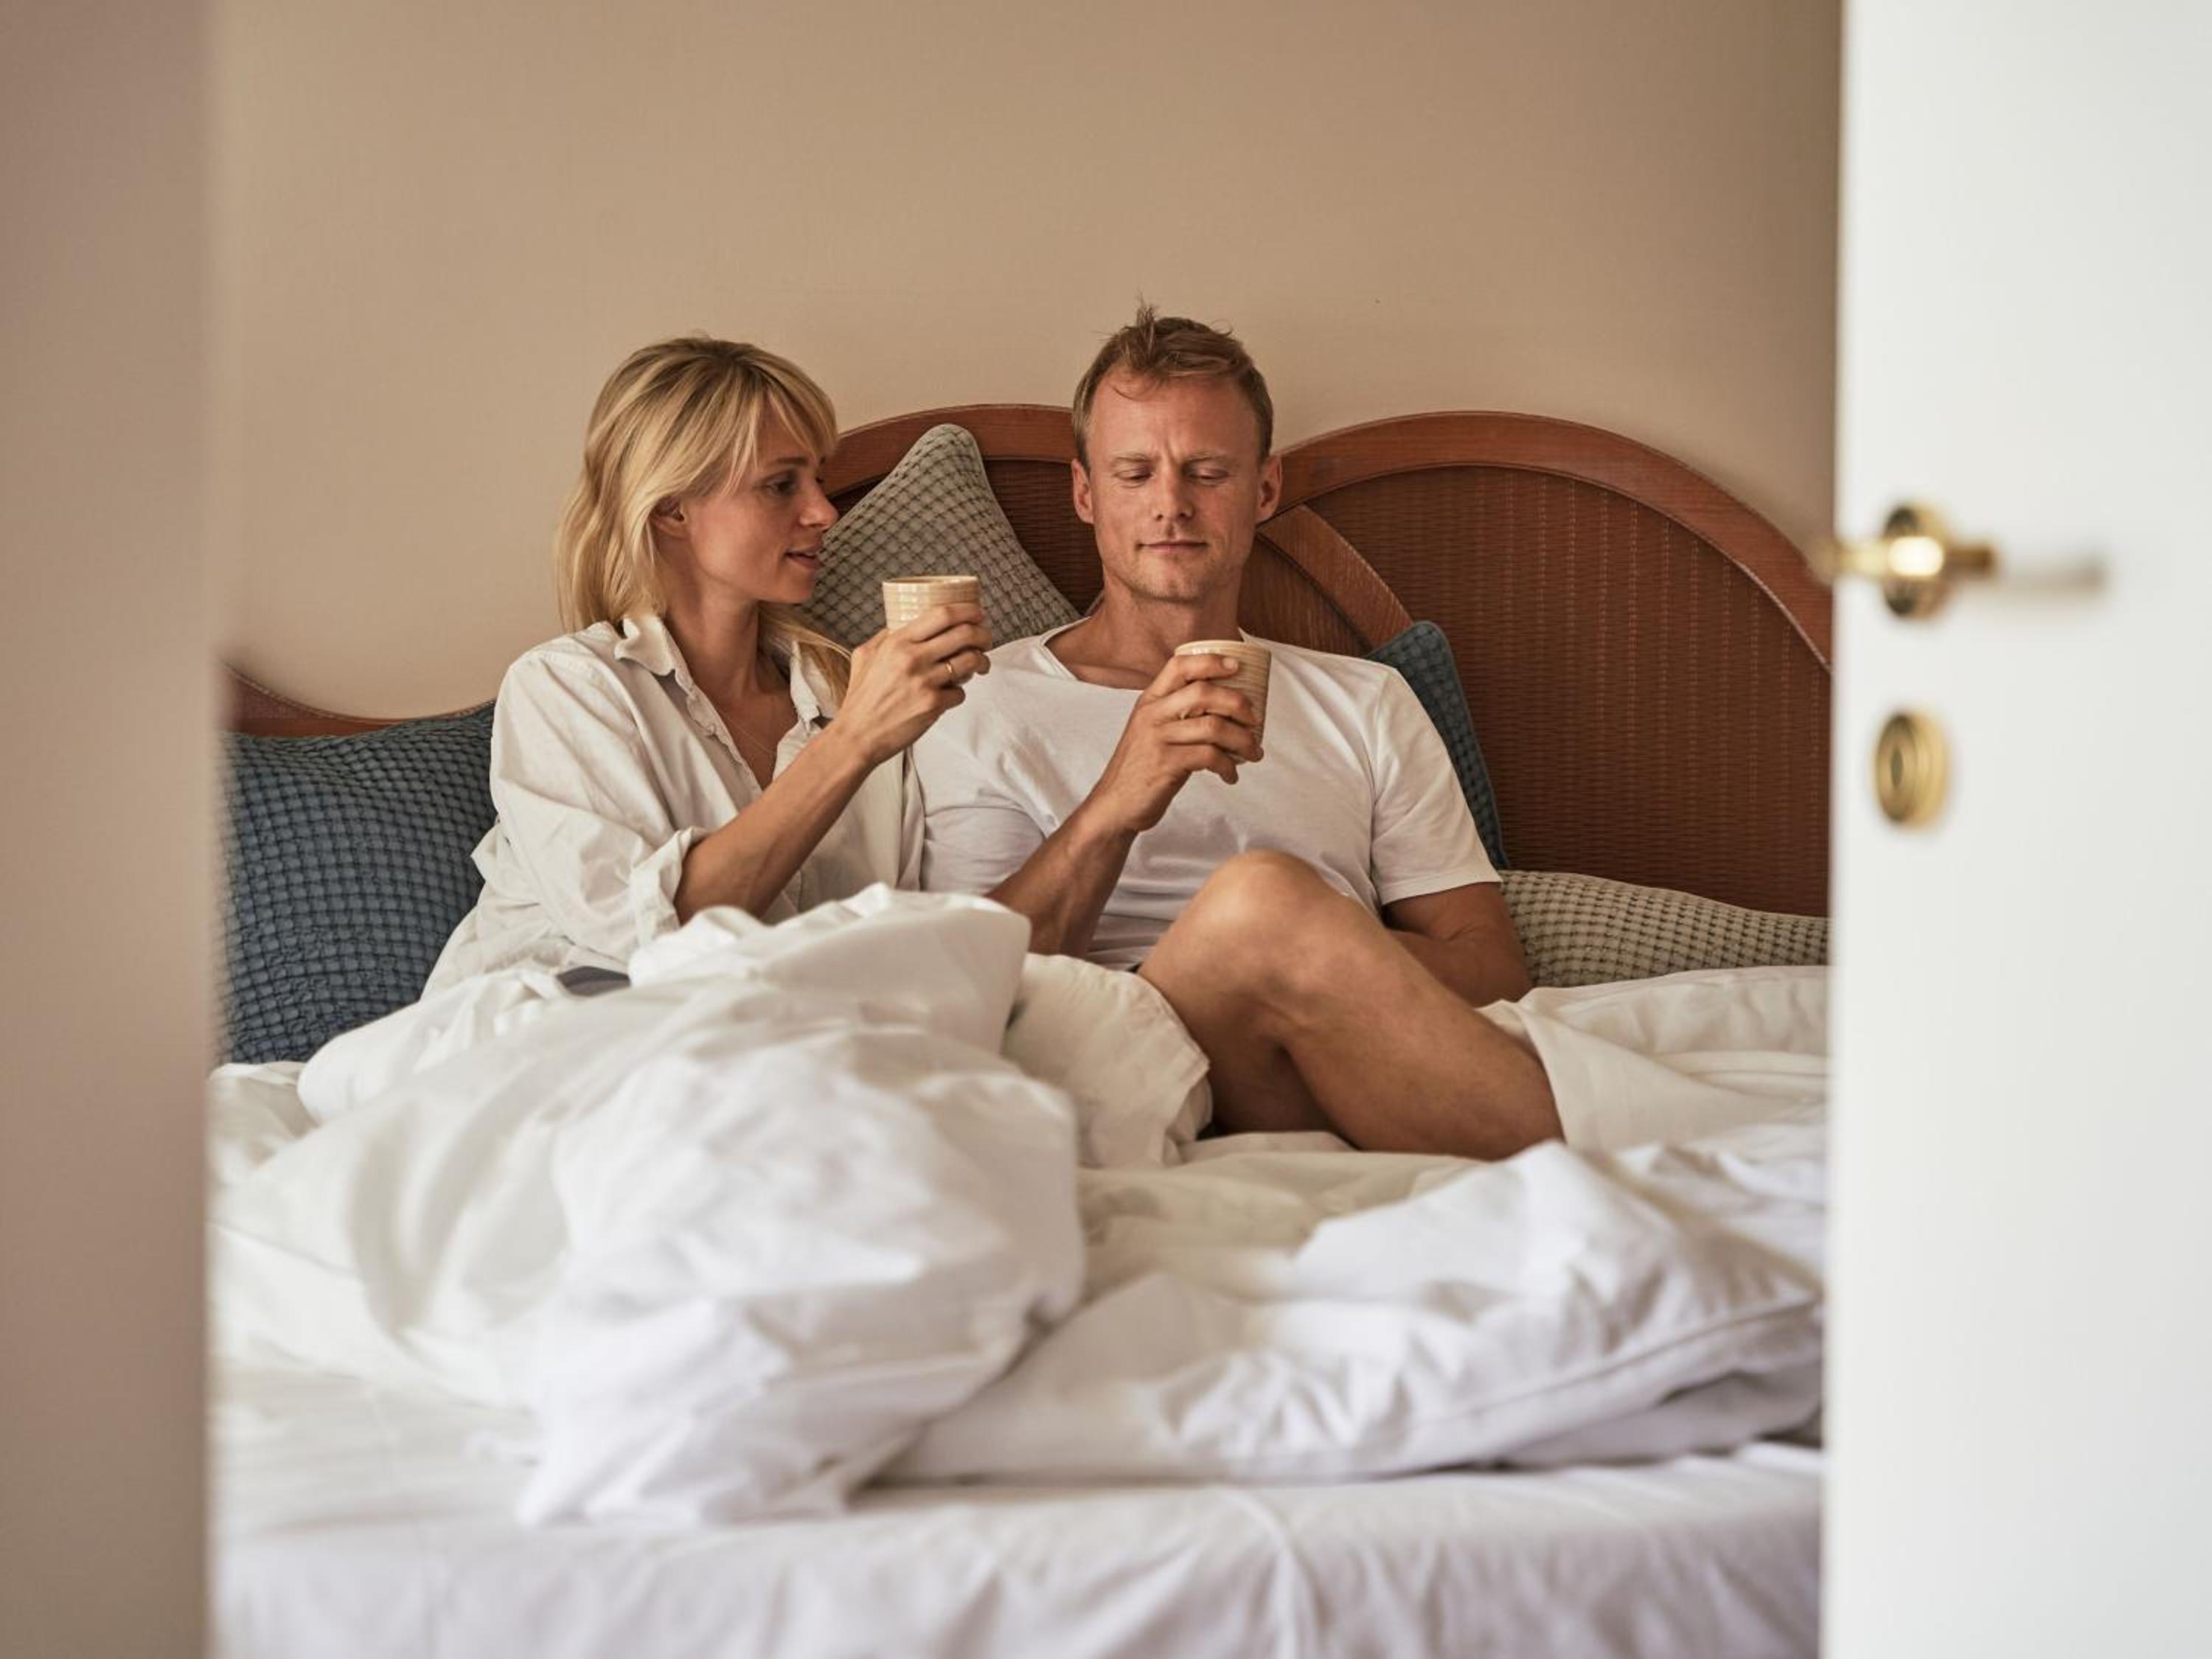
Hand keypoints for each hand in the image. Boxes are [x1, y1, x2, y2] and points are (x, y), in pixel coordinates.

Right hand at [833, 602, 992, 766]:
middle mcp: (913, 658)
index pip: (942, 614)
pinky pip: (961, 692)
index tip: (978, 613)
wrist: (857, 735)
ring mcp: (925, 682)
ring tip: (980, 665)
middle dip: (983, 634)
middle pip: (964, 634)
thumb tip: (902, 623)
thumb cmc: (861, 698)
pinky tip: (950, 694)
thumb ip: (884, 637)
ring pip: (970, 661)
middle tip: (985, 639)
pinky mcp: (933, 705)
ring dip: (981, 661)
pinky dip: (959, 693)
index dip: (968, 610)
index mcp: (897, 642)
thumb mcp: (864, 656)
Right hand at [1086, 652, 1262, 834]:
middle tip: (1255, 720)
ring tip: (1253, 752)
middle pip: (1203, 693)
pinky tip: (1231, 775)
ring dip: (1242, 740)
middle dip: (1238, 703)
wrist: (1114, 804)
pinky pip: (1209, 756)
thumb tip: (1224, 706)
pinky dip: (1228, 766)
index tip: (1237, 667)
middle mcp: (1152, 715)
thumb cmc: (1140, 767)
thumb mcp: (1151, 730)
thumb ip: (1176, 714)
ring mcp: (1158, 739)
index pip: (1179, 666)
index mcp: (1149, 701)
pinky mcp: (1166, 765)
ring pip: (1213, 726)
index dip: (1211, 661)